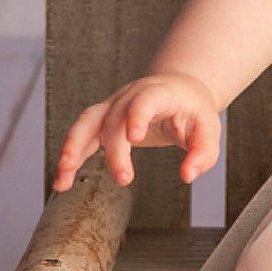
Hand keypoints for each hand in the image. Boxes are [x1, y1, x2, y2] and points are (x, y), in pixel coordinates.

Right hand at [52, 72, 222, 192]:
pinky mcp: (103, 120)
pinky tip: (63, 180)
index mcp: (158, 93)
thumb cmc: (193, 111)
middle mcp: (130, 96)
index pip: (145, 100)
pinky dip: (70, 157)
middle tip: (124, 179)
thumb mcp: (208, 129)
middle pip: (114, 119)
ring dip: (72, 150)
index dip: (137, 116)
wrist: (178, 91)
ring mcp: (112, 106)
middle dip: (115, 151)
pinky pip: (81, 135)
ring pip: (86, 123)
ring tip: (63, 179)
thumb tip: (188, 175)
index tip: (135, 137)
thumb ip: (203, 153)